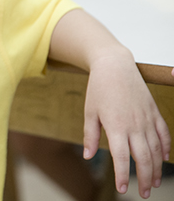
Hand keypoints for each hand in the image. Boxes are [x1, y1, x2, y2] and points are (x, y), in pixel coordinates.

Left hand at [83, 54, 170, 197]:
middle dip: (145, 179)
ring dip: (157, 168)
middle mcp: (135, 125)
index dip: (122, 175)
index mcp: (116, 126)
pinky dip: (166, 148)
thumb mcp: (89, 112)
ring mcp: (147, 119)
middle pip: (144, 158)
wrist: (115, 66)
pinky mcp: (154, 112)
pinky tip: (165, 159)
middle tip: (144, 193)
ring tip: (155, 182)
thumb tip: (88, 155)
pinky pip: (164, 134)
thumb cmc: (99, 88)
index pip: (122, 157)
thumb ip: (90, 135)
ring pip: (157, 150)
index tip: (122, 188)